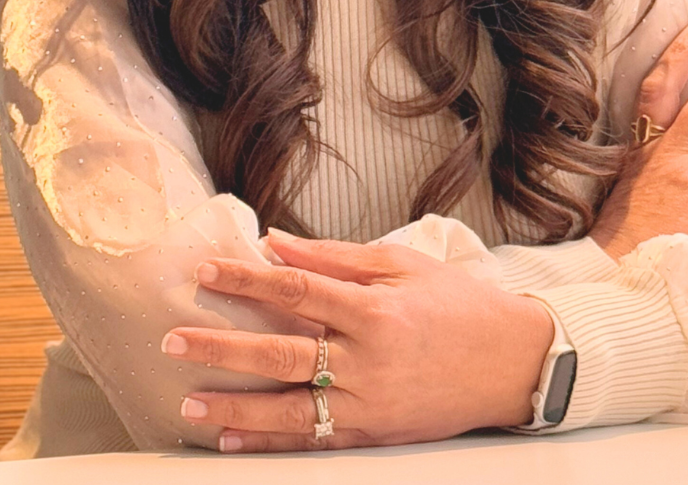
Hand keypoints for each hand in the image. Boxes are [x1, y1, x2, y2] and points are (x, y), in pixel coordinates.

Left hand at [162, 233, 554, 451]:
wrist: (514, 361)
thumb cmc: (457, 304)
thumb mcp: (400, 264)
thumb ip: (333, 258)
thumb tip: (275, 244)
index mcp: (373, 308)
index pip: (295, 289)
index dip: (245, 279)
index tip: (205, 271)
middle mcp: (368, 359)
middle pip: (281, 353)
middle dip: (221, 348)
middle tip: (172, 342)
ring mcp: (372, 402)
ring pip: (291, 410)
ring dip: (236, 407)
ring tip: (189, 403)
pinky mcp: (378, 433)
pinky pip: (316, 442)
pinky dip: (272, 444)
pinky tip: (233, 440)